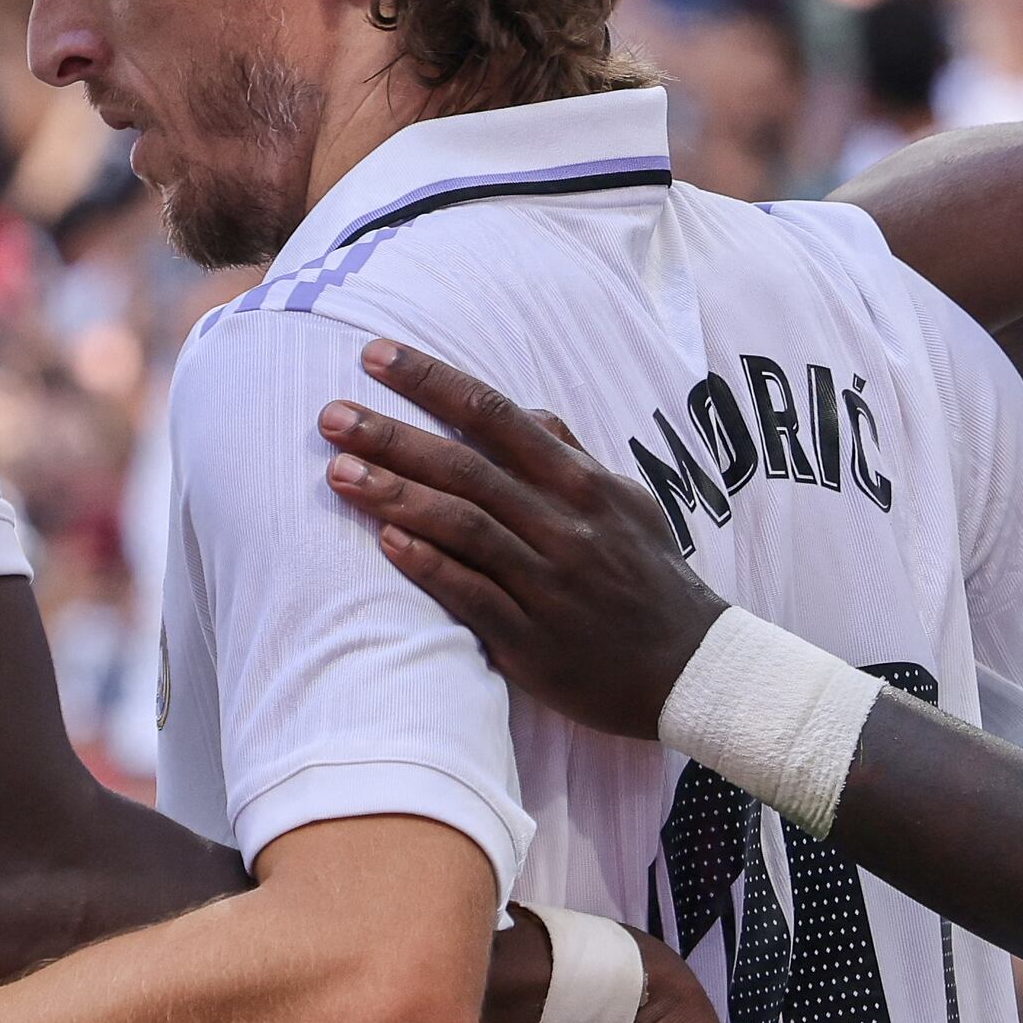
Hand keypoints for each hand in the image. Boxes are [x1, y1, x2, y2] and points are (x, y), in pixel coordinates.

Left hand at [321, 341, 730, 736]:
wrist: (691, 668)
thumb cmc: (650, 579)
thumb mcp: (627, 503)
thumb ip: (571, 456)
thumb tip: (524, 409)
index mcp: (584, 484)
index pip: (497, 415)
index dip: (434, 382)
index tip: (377, 355)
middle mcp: (565, 526)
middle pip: (468, 467)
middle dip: (394, 436)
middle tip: (331, 415)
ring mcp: (548, 583)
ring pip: (464, 526)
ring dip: (396, 496)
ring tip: (337, 472)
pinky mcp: (533, 641)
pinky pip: (473, 596)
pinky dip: (429, 567)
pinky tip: (384, 541)